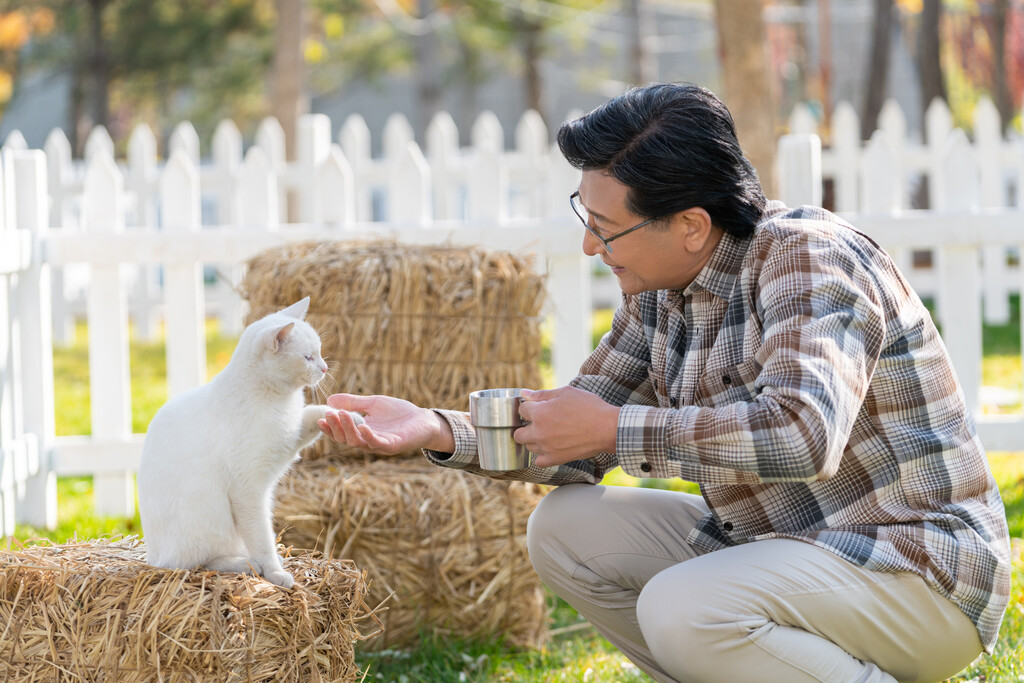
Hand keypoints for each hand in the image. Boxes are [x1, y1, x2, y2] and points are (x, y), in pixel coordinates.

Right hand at [318, 394, 453, 455]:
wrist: (424, 420)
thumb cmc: (399, 413)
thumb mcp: (373, 404)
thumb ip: (353, 403)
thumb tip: (330, 399)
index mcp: (362, 433)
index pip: (342, 434)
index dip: (330, 428)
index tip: (320, 418)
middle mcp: (369, 441)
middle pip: (346, 439)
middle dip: (336, 427)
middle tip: (328, 414)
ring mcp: (381, 445)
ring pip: (359, 442)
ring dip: (348, 429)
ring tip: (341, 415)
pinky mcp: (393, 445)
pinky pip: (378, 443)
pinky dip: (369, 436)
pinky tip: (362, 426)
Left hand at [514, 386, 619, 467]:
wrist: (607, 428)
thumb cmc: (589, 407)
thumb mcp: (566, 393)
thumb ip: (542, 394)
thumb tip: (524, 393)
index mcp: (540, 413)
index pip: (522, 410)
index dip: (530, 407)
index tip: (538, 407)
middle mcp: (539, 432)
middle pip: (518, 433)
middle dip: (526, 426)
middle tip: (539, 422)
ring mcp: (546, 448)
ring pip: (528, 447)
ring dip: (534, 440)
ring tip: (549, 433)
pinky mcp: (556, 459)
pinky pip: (538, 461)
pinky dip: (541, 456)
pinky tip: (550, 447)